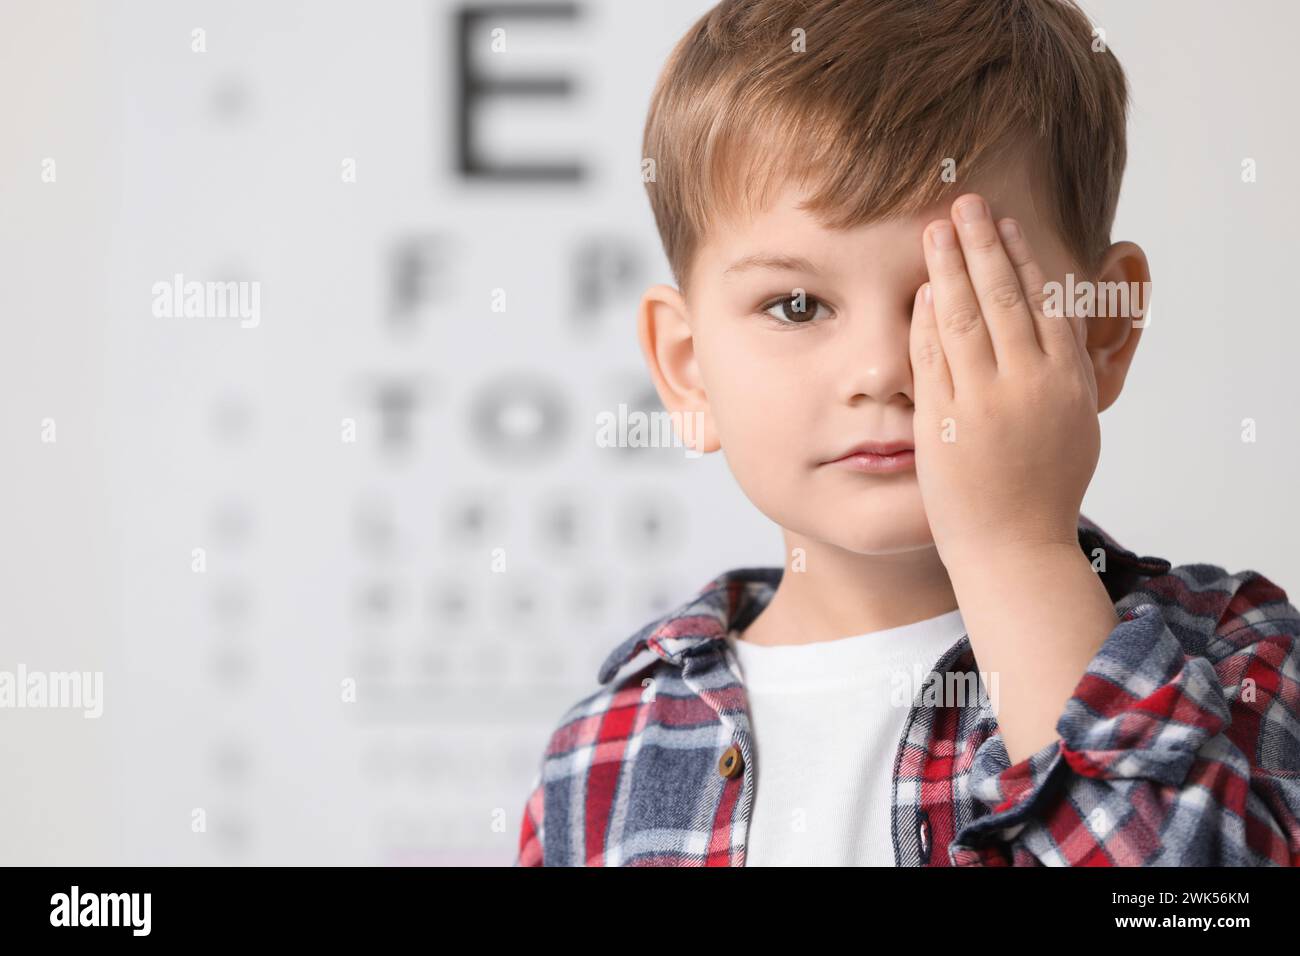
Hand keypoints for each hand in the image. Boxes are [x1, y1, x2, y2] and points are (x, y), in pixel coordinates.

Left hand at [908, 194, 1100, 569]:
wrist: (1012, 549)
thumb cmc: (1044, 491)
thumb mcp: (1075, 425)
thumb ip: (1068, 370)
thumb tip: (1062, 320)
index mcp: (1066, 382)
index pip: (1044, 303)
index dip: (1022, 258)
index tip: (1005, 225)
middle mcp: (1028, 385)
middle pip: (1003, 297)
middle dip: (982, 244)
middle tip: (965, 202)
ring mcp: (983, 403)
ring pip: (964, 319)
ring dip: (948, 268)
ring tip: (936, 228)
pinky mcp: (942, 422)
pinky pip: (932, 358)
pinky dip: (925, 320)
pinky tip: (920, 289)